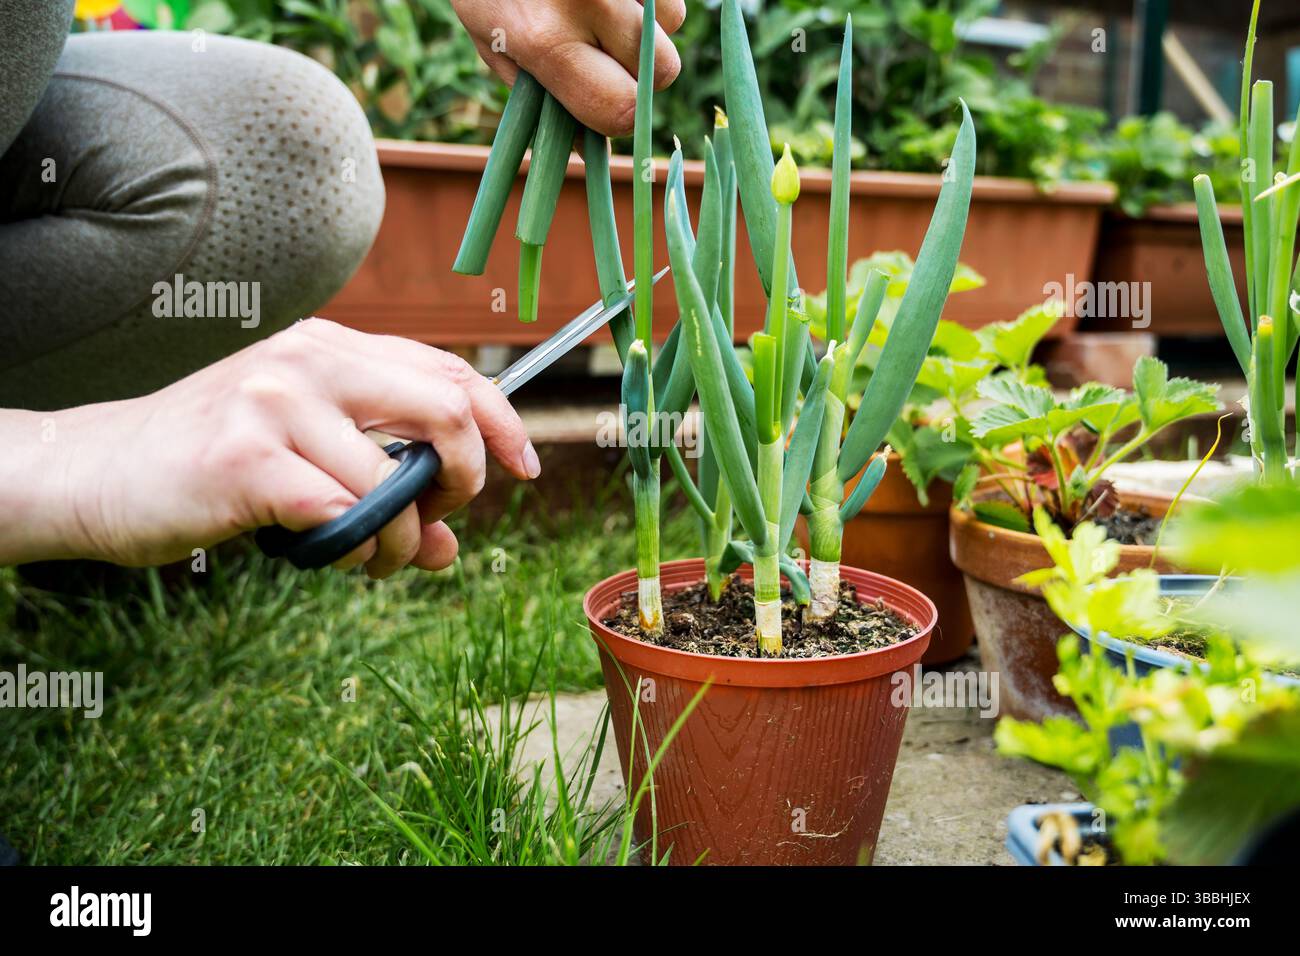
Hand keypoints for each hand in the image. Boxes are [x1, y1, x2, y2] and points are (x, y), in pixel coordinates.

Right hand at [0, 320, 538, 576]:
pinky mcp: (246, 458)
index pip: (449, 371)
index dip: (502, 422)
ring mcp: (276, 402)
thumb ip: (385, 485)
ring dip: (400, 543)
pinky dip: (349, 550)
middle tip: (442, 517)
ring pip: (393, 484)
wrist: (96, 472)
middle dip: (466, 479)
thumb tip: (449, 548)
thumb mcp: (308, 459)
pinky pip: (341, 515)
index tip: (527, 467)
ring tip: (371, 559)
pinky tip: (324, 551)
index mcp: (332, 347)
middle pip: (446, 411)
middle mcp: (310, 360)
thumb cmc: (210, 465)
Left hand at [451, 0, 684, 136]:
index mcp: (543, 38)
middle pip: (663, 71)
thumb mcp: (494, 42)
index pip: (622, 110)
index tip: (605, 100)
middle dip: (642, 68)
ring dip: (648, 22)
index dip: (620, 114)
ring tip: (599, 4)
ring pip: (674, 21)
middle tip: (604, 48)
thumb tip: (593, 149)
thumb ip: (543, 99)